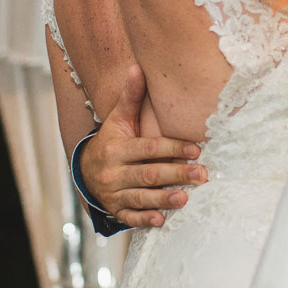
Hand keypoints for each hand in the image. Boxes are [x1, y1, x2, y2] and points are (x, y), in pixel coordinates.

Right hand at [79, 65, 205, 228]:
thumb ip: (131, 97)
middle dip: (176, 175)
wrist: (86, 170)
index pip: (148, 148)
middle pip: (148, 174)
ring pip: (140, 197)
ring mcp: (114, 193)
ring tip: (185, 198)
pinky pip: (130, 216)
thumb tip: (138, 67)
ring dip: (163, 198)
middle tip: (202, 175)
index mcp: (117, 148)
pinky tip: (160, 220)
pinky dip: (144, 219)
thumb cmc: (112, 141)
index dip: (172, 149)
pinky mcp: (116, 210)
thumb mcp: (118, 120)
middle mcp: (114, 172)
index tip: (196, 150)